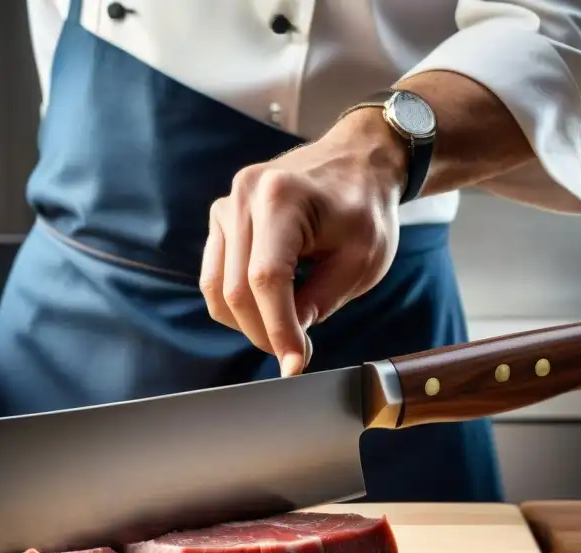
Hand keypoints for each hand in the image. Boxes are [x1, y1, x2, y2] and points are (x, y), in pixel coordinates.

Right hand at [199, 108, 407, 376]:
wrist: (357, 161)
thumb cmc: (365, 207)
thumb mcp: (359, 261)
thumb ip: (319, 303)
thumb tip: (287, 343)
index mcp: (282, 198)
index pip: (266, 279)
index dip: (278, 329)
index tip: (296, 364)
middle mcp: (245, 196)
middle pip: (236, 289)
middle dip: (264, 332)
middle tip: (295, 354)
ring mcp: (227, 204)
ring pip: (216, 288)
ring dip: (247, 322)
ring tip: (284, 330)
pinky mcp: (221, 217)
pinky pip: (215, 275)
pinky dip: (237, 303)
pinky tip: (270, 307)